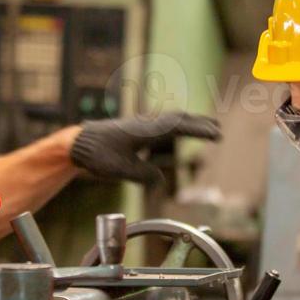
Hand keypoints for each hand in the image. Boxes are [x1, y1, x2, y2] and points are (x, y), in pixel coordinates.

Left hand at [68, 112, 220, 186]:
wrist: (80, 142)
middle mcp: (147, 124)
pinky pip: (165, 123)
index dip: (198, 131)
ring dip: (191, 122)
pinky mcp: (139, 128)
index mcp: (145, 131)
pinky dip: (179, 124)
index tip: (215, 135)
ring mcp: (143, 124)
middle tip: (219, 130)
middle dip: (200, 124)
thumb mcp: (120, 170)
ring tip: (209, 127)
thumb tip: (160, 180)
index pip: (178, 128)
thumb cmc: (98, 155)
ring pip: (173, 119)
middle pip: (179, 119)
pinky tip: (182, 129)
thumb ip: (141, 174)